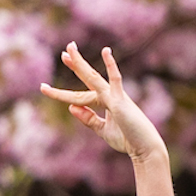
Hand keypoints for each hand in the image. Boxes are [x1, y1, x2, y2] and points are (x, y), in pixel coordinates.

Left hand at [40, 44, 165, 160]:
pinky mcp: (120, 100)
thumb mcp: (103, 130)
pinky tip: (106, 51)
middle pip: (88, 77)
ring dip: (80, 64)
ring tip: (70, 49)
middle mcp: (109, 96)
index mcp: (104, 103)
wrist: (145, 147)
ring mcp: (114, 96)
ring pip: (93, 77)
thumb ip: (88, 119)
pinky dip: (110, 66)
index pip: (81, 92)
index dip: (66, 89)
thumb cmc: (128, 139)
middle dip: (76, 64)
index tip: (50, 83)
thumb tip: (70, 107)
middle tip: (66, 48)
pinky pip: (114, 80)